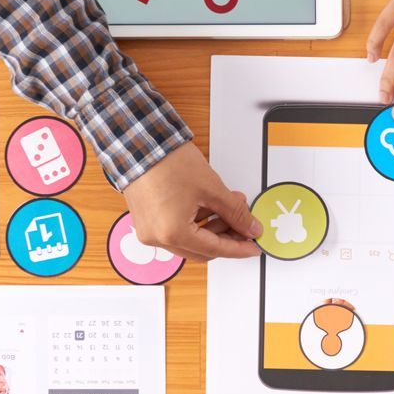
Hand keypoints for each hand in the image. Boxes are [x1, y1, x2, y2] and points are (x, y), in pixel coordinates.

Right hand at [119, 141, 261, 262]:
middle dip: (226, 237)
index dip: (238, 248)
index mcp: (173, 233)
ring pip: (190, 240)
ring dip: (212, 226)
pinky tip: (211, 207)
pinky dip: (195, 222)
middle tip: (245, 225)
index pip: (215, 249)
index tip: (254, 246)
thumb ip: (235, 212)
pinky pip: (176, 231)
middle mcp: (157, 238)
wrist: (139, 143)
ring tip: (230, 206)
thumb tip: (250, 227)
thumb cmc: (169, 162)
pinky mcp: (146, 221)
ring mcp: (149, 231)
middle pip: (202, 249)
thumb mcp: (212, 188)